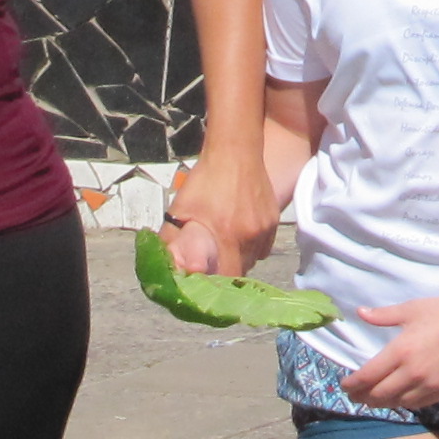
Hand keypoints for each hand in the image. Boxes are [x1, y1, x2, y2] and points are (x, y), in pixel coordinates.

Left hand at [165, 144, 279, 280]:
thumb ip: (171, 238)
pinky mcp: (273, 221)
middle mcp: (250, 235)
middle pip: (241, 272)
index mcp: (227, 234)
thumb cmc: (205, 179)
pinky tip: (239, 237)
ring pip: (253, 260)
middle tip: (212, 269)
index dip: (216, 286)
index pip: (227, 277)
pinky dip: (251, 248)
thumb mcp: (181, 208)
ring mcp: (264, 229)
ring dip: (239, 261)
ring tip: (225, 251)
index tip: (205, 285)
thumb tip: (165, 263)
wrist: (235, 152)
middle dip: (226, 274)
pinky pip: (263, 247)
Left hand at [335, 293, 438, 411]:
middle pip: (379, 395)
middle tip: (354, 394)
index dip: (352, 384)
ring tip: (372, 398)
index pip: (368, 377)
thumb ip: (383, 316)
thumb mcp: (411, 309)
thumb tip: (360, 313)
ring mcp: (429, 385)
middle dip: (362, 397)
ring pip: (397, 403)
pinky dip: (402, 403)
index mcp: (401, 351)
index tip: (344, 385)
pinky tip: (397, 398)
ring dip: (381, 402)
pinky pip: (417, 404)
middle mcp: (413, 372)